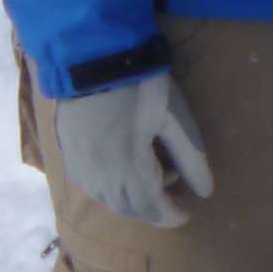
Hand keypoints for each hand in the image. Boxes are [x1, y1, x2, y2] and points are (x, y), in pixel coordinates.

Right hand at [49, 69, 215, 230]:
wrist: (91, 55)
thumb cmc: (140, 86)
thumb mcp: (174, 119)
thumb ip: (191, 158)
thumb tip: (206, 192)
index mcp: (127, 166)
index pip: (150, 208)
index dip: (170, 216)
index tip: (186, 212)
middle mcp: (99, 174)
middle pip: (128, 209)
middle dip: (152, 210)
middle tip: (172, 195)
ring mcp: (79, 165)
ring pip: (106, 200)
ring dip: (130, 200)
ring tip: (150, 178)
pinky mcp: (67, 153)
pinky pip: (88, 186)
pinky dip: (109, 189)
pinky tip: (120, 171)